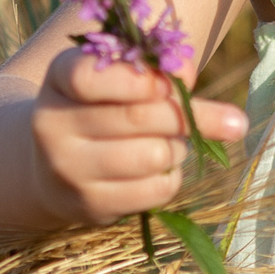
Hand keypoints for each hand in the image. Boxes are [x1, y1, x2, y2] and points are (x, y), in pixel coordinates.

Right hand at [26, 48, 247, 226]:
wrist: (51, 165)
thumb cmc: (99, 107)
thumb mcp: (114, 77)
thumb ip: (154, 69)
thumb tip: (188, 73)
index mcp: (59, 79)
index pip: (92, 77)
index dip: (143, 79)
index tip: (184, 79)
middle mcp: (51, 124)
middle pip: (137, 116)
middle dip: (186, 115)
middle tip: (224, 118)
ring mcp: (67, 168)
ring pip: (153, 155)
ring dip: (178, 147)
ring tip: (172, 142)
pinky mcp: (88, 205)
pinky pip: (155, 190)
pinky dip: (172, 177)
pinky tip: (161, 168)